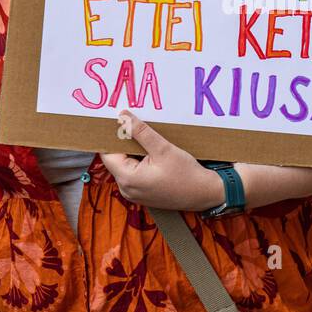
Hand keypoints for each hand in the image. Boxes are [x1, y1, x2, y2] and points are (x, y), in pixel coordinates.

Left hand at [100, 111, 223, 210]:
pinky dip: (139, 162)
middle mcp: (126, 189)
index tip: (119, 123)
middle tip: (135, 127)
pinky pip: (133, 174)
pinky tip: (152, 154)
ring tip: (147, 141)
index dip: (112, 138)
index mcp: (128, 179)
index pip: (107, 154)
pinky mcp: (142, 194)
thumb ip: (141, 131)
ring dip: (132, 153)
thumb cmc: (186, 174)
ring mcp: (134, 194)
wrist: (205, 194)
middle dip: (124, 144)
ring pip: (124, 166)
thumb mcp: (163, 148)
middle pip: (115, 160)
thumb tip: (123, 116)